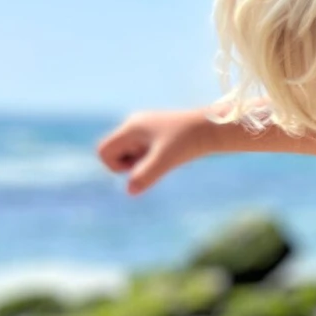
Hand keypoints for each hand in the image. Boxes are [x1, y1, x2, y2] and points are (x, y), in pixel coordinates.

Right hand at [97, 109, 217, 195]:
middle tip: (153, 162)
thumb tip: (130, 191)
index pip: (103, 150)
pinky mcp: (154, 133)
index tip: (138, 167)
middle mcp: (134, 124)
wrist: (212, 128)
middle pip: (113, 152)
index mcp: (131, 127)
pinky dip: (150, 158)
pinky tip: (168, 154)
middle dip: (128, 164)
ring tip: (163, 156)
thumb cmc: (189, 142)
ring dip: (140, 162)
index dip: (115, 166)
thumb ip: (146, 175)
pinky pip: (140, 151)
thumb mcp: (167, 160)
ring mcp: (144, 127)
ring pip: (128, 152)